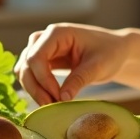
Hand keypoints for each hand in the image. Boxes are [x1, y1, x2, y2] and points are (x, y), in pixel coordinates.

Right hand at [14, 23, 129, 105]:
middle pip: (26, 64)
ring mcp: (42, 49)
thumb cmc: (109, 53)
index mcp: (58, 33)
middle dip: (36, 87)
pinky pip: (31, 75)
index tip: (57, 96)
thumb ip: (79, 80)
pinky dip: (36, 88)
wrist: (115, 51)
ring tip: (52, 104)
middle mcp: (45, 38)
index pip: (36, 56)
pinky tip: (49, 99)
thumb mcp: (98, 66)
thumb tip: (61, 99)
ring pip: (24, 70)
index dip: (42, 79)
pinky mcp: (44, 60)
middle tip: (51, 105)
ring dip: (34, 89)